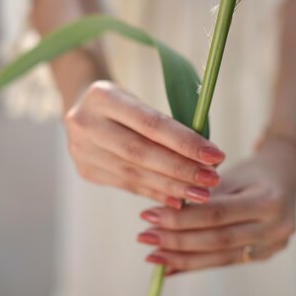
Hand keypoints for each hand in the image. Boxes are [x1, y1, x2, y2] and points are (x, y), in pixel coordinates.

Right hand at [64, 80, 224, 205]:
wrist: (82, 105)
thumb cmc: (127, 103)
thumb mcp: (141, 100)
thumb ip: (167, 124)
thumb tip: (207, 157)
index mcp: (102, 96)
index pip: (150, 123)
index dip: (184, 142)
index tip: (215, 155)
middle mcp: (86, 123)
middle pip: (141, 152)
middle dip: (181, 169)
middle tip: (212, 179)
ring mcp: (81, 150)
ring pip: (134, 174)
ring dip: (171, 186)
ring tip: (201, 193)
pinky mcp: (85, 170)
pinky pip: (127, 185)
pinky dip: (155, 192)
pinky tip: (178, 199)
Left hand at [138, 137, 295, 273]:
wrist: (287, 175)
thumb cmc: (253, 170)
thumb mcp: (231, 174)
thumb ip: (202, 196)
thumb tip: (160, 217)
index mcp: (269, 200)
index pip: (218, 214)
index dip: (181, 218)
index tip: (149, 215)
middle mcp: (277, 227)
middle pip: (218, 239)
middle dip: (177, 241)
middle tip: (144, 237)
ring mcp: (274, 245)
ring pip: (220, 256)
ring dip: (182, 258)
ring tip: (152, 255)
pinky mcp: (266, 255)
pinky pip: (225, 262)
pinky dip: (195, 264)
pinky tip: (170, 267)